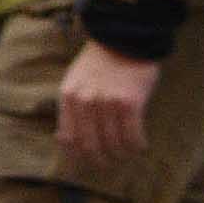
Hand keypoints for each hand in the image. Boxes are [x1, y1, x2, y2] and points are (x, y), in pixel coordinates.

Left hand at [55, 38, 162, 165]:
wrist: (124, 38)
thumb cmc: (100, 62)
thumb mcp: (75, 81)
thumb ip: (70, 108)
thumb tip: (63, 139)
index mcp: (68, 97)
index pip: (69, 138)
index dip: (77, 156)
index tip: (85, 164)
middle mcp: (85, 102)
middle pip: (90, 145)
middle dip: (100, 160)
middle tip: (107, 164)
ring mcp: (107, 103)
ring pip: (113, 143)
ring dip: (120, 154)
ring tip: (125, 156)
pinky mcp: (129, 103)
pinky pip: (132, 135)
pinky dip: (136, 145)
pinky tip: (140, 147)